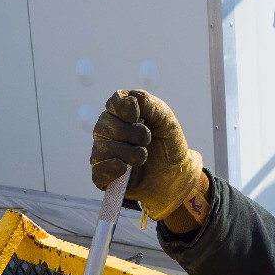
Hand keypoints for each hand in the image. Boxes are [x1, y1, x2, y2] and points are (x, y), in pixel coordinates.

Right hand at [90, 89, 204, 222]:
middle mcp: (107, 130)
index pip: (113, 103)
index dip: (125, 108)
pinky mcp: (104, 176)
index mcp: (121, 113)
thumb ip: (149, 104)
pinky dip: (111, 169)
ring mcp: (103, 153)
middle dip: (132, 133)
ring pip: (103, 148)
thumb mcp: (165, 119)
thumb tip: (131, 98)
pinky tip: (124, 168)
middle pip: (105, 124)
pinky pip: (98, 172)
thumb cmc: (167, 143)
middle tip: (148, 140)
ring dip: (129, 153)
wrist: (176, 174)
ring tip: (143, 157)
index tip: (140, 116)